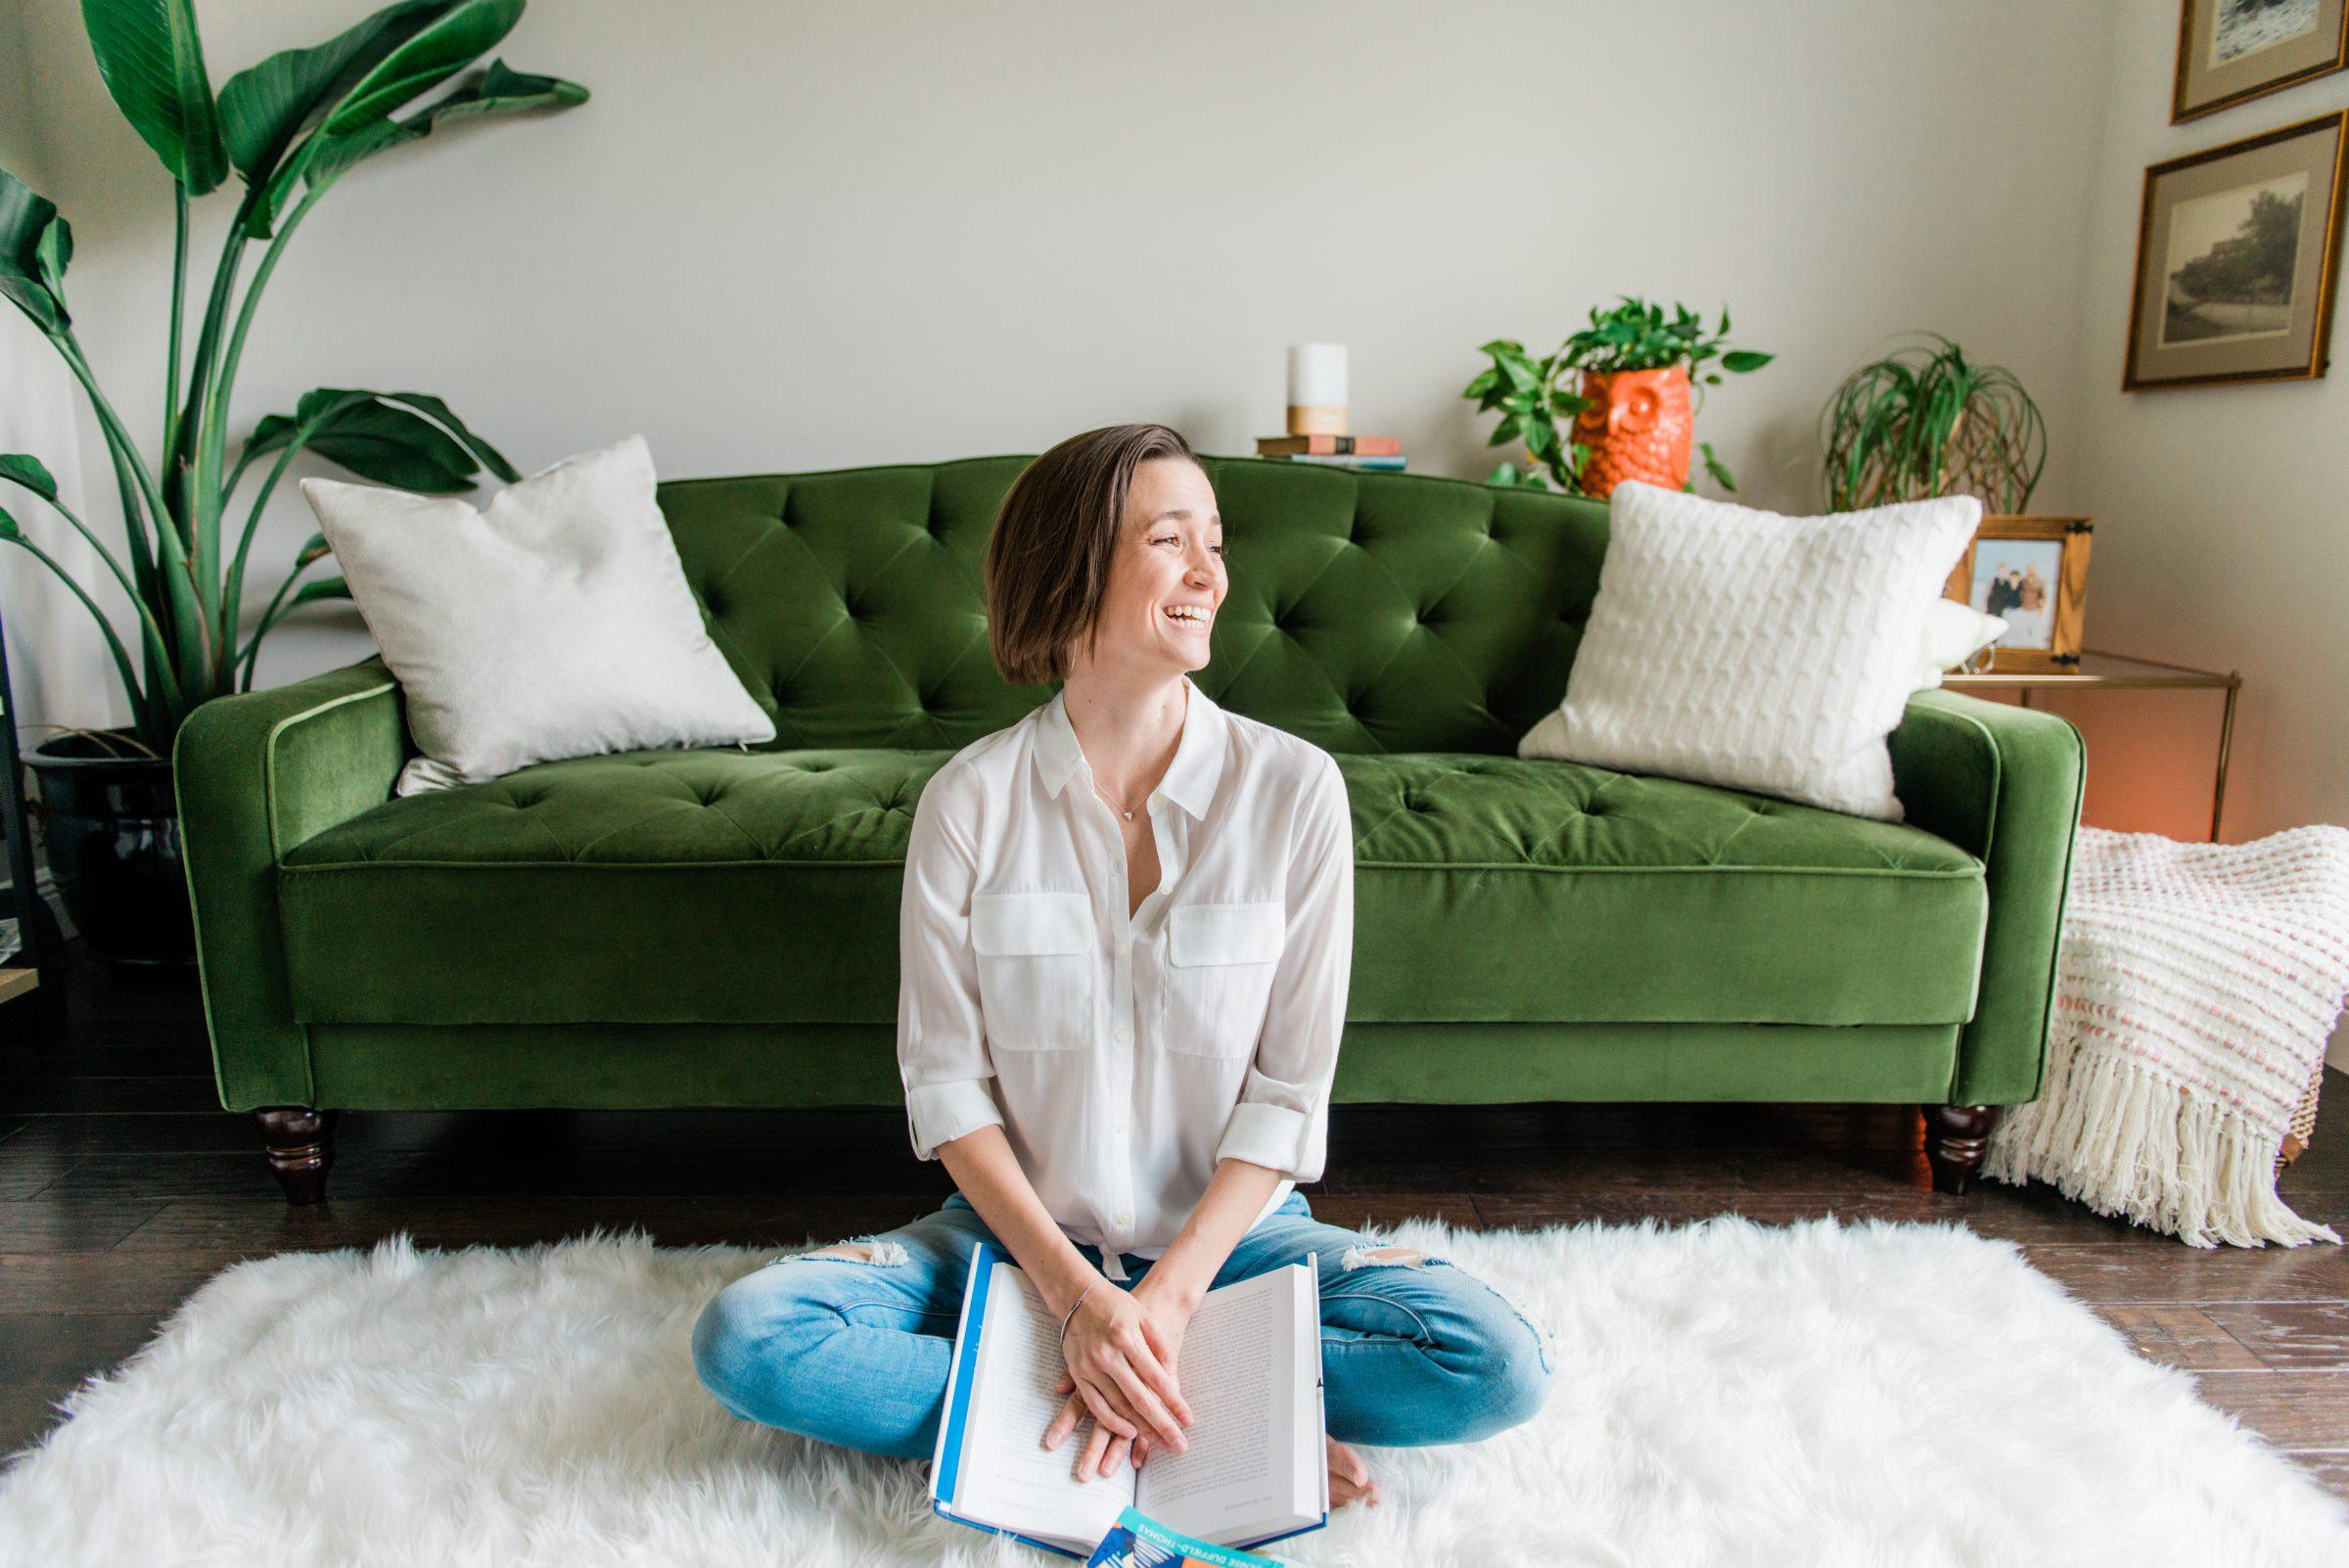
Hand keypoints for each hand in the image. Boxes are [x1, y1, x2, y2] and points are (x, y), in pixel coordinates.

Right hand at [1041, 1271, 1197, 1480]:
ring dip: (1139, 1428)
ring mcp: (1089, 1366)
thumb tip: (1172, 1377)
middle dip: (1161, 1425)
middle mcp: (1107, 1354)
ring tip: (1159, 1443)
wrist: (1078, 1296)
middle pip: (1138, 1398)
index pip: (1156, 1378)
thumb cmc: (1117, 1306)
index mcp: (1127, 1337)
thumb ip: (1161, 1346)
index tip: (1188, 1420)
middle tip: (1179, 1445)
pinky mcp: (1077, 1373)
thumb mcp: (1145, 1317)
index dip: (1173, 1401)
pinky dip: (1112, 1422)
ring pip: (1118, 1406)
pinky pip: (1095, 1404)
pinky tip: (1129, 1433)